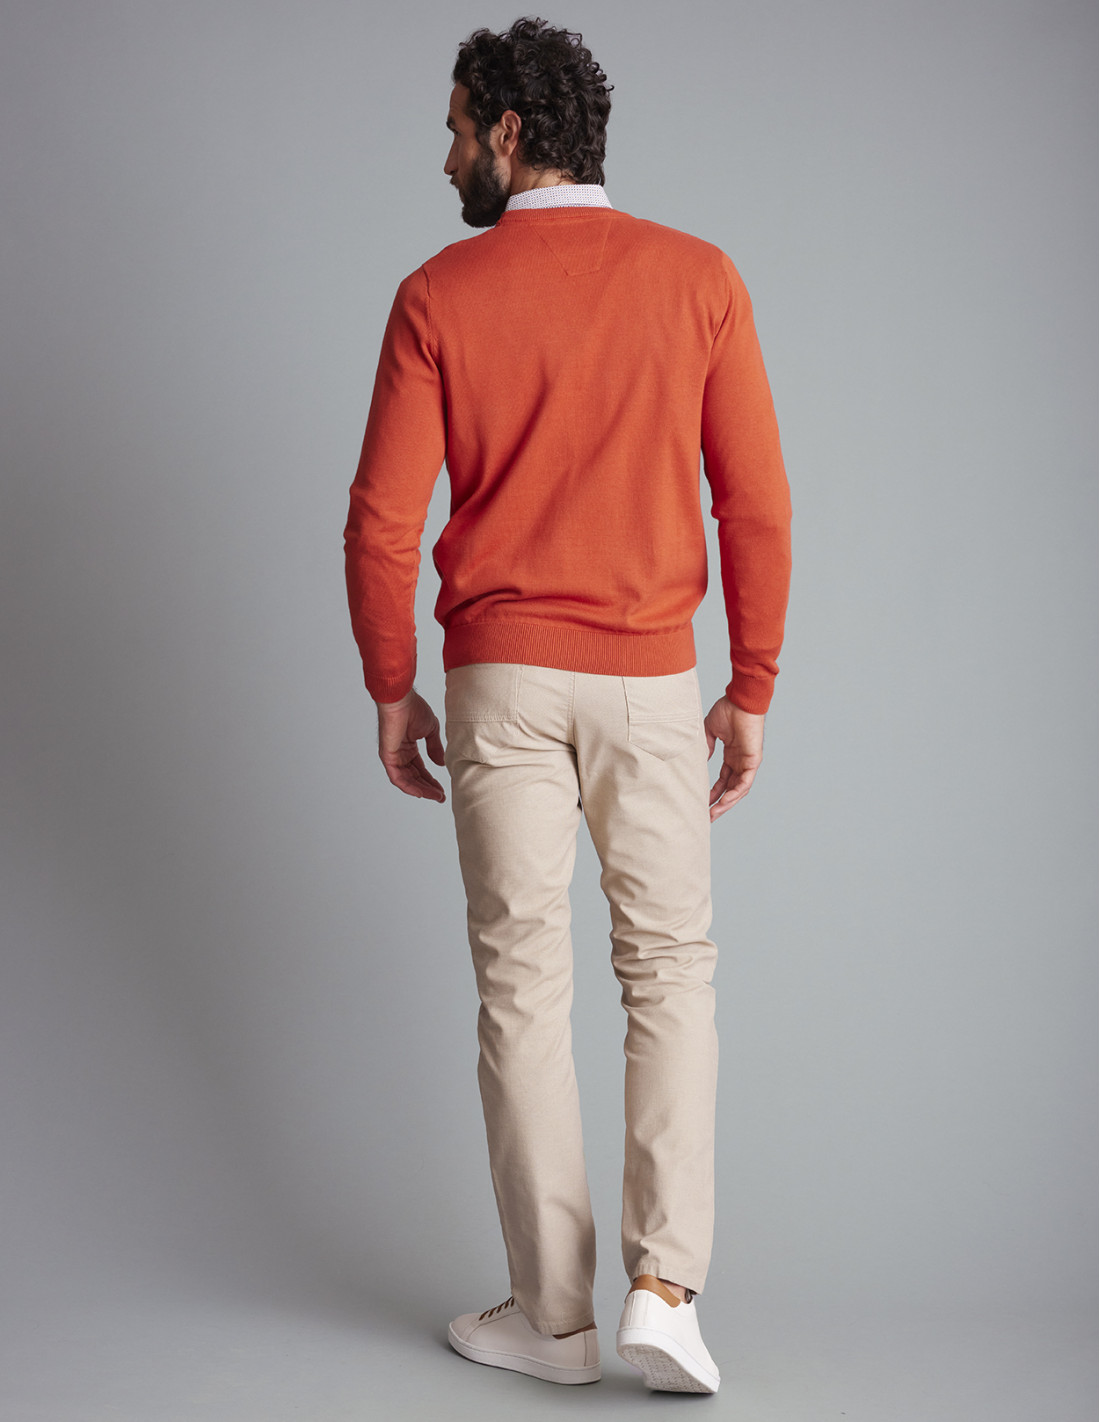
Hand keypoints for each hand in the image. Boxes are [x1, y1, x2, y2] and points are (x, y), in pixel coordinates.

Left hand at [375, 689, 446, 801]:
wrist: (401, 700)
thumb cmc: (413, 708)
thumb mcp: (430, 731)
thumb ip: (435, 748)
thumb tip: (441, 763)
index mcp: (408, 747)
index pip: (420, 769)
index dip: (431, 780)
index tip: (442, 790)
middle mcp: (400, 754)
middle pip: (414, 777)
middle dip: (428, 788)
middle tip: (440, 797)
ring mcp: (393, 756)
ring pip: (406, 780)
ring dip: (421, 790)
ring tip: (434, 796)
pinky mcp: (387, 756)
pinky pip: (397, 777)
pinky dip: (408, 786)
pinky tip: (420, 792)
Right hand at [704, 695, 765, 821]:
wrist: (740, 700)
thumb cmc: (727, 710)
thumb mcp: (710, 731)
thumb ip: (706, 748)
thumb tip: (699, 763)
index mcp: (731, 755)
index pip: (722, 780)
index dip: (712, 792)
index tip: (701, 803)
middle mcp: (740, 761)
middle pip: (729, 789)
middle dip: (718, 804)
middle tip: (706, 817)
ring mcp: (747, 762)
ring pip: (738, 790)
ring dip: (726, 803)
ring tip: (713, 815)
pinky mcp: (753, 760)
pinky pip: (745, 782)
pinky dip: (735, 793)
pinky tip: (724, 802)